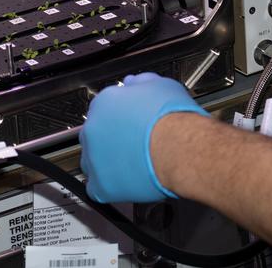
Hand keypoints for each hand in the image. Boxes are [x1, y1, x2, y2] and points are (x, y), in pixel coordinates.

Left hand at [79, 72, 207, 202]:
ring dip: (107, 163)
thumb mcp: (159, 85)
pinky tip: (123, 184)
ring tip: (130, 165)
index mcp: (105, 103)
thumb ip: (140, 83)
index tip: (129, 125)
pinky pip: (96, 188)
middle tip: (131, 145)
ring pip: (92, 161)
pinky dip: (108, 188)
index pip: (103, 110)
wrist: (178, 147)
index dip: (118, 119)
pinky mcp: (101, 184)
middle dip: (111, 140)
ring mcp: (94, 157)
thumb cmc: (172, 118)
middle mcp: (93, 128)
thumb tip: (134, 83)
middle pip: (95, 135)